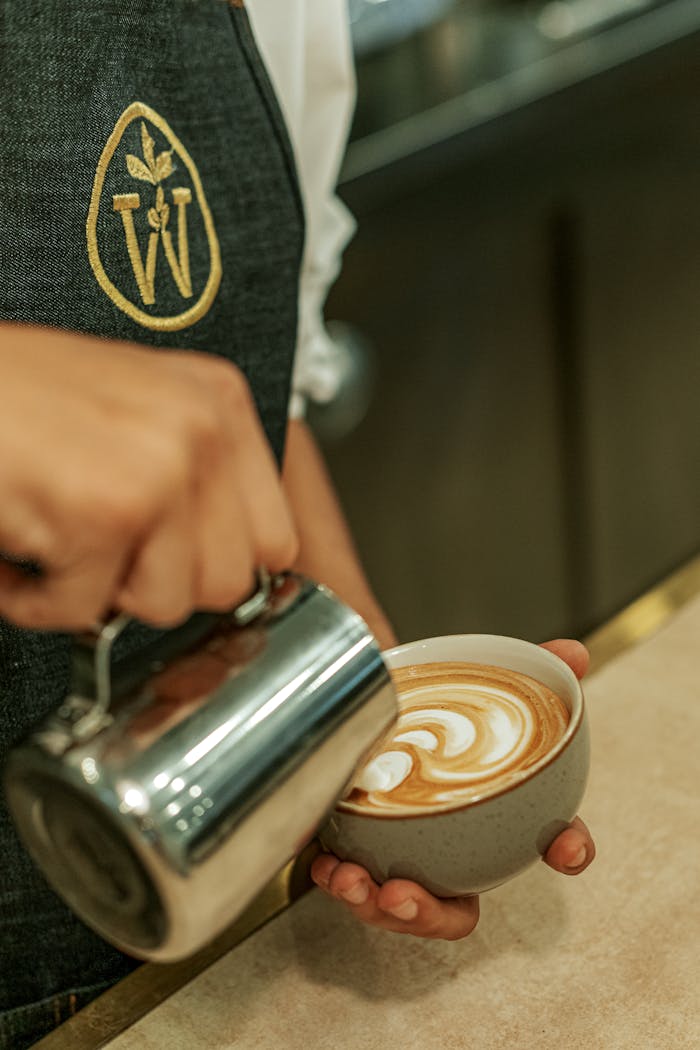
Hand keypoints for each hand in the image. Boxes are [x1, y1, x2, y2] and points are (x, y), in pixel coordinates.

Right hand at [0, 324, 297, 628]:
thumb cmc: (16, 395)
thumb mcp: (135, 413)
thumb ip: (195, 478)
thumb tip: (234, 564)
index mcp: (218, 402)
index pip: (275, 539)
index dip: (215, 566)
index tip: (172, 562)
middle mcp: (201, 430)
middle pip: (227, 584)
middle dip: (154, 583)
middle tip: (100, 545)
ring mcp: (158, 470)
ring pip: (163, 605)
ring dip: (94, 591)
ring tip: (56, 537)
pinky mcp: (102, 512)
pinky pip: (82, 612)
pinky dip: (35, 598)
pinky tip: (19, 544)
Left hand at [311, 638, 594, 939]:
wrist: (385, 702)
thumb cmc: (445, 712)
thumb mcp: (486, 686)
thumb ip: (534, 670)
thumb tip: (574, 654)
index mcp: (501, 816)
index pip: (549, 841)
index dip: (568, 847)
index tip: (567, 847)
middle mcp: (456, 852)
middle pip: (457, 911)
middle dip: (431, 915)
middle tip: (405, 896)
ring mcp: (409, 858)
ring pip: (398, 906)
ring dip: (372, 904)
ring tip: (350, 878)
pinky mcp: (365, 851)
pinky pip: (355, 884)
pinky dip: (339, 880)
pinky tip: (328, 864)